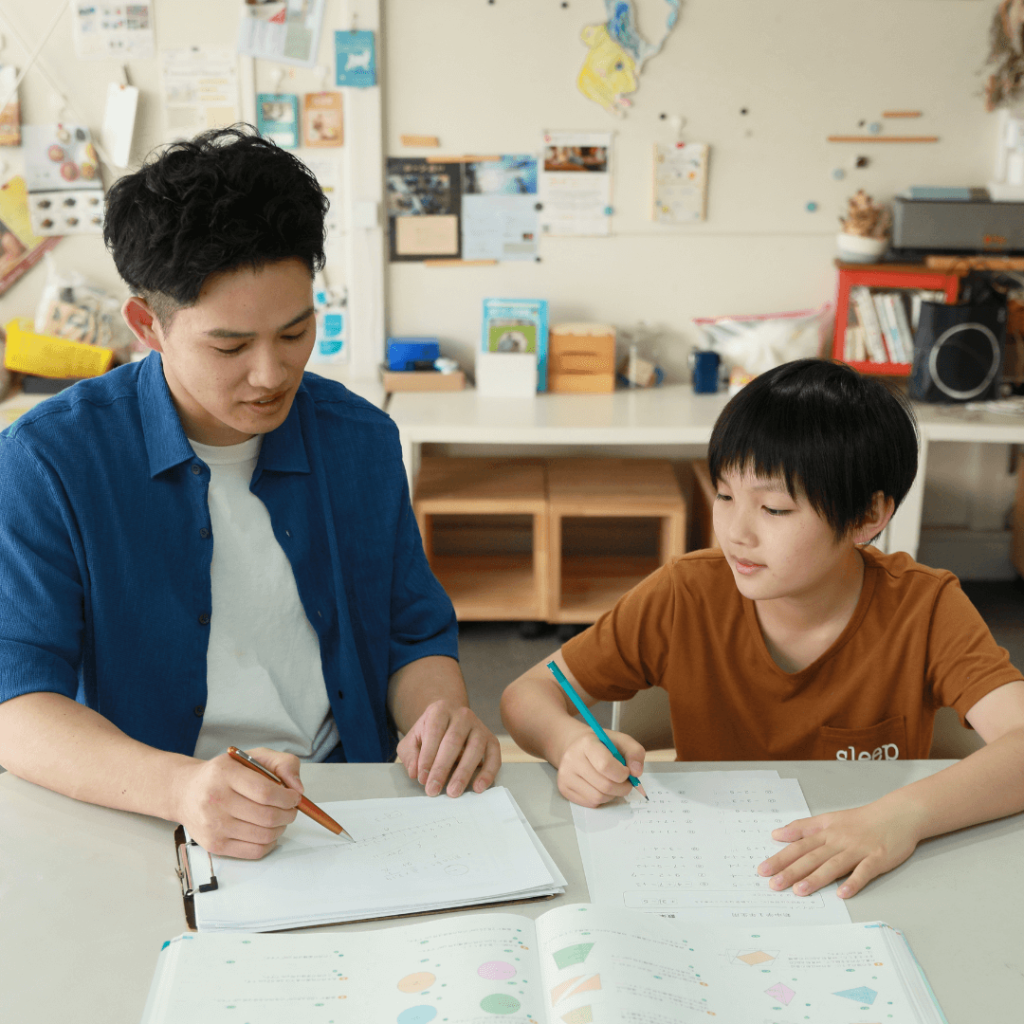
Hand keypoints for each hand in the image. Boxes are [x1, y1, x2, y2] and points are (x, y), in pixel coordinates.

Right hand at [173, 747, 302, 859]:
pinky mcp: (214, 845)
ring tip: (280, 818)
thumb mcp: (251, 757)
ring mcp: (213, 825)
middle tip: (291, 809)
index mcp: (225, 774)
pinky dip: (269, 843)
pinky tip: (268, 832)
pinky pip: (254, 852)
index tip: (294, 796)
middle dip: (288, 814)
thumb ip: (282, 763)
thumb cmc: (222, 774)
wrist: (185, 792)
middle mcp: (216, 800)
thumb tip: (298, 788)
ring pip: (263, 835)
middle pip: (267, 816)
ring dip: (281, 828)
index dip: (288, 797)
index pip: (265, 792)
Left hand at [396, 700, 500, 797]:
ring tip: (453, 792)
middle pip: (454, 741)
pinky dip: (488, 773)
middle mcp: (462, 715)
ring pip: (475, 748)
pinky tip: (478, 787)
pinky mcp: (492, 739)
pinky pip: (494, 756)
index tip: (421, 778)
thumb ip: (410, 755)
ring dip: (463, 773)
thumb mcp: (413, 739)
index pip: (434, 732)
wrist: (449, 719)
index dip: (427, 757)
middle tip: (433, 789)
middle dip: (442, 768)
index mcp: (440, 710)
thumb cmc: (430, 733)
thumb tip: (415, 773)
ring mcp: (479, 726)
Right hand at [556, 730, 645, 807]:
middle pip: (605, 785)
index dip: (622, 773)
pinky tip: (599, 786)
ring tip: (611, 782)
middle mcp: (572, 759)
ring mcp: (566, 775)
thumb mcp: (620, 741)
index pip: (605, 765)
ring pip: (598, 797)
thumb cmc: (601, 745)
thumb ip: (635, 752)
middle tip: (624, 781)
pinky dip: (601, 798)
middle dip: (622, 787)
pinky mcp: (564, 789)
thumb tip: (636, 772)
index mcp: (586, 743)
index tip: (626, 771)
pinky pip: (590, 803)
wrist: (575, 747)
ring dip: (612, 794)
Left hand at [757, 798, 926, 898]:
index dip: (780, 857)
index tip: (763, 869)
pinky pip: (864, 872)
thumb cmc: (862, 820)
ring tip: (799, 891)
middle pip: (811, 856)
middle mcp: (838, 840)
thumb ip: (803, 827)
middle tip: (773, 884)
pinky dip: (853, 882)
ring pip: (833, 865)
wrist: (897, 814)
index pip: (799, 846)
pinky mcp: (877, 858)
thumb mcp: (829, 818)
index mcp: (826, 831)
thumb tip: (777, 834)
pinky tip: (842, 893)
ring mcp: (858, 849)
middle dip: (791, 871)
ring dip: (816, 878)